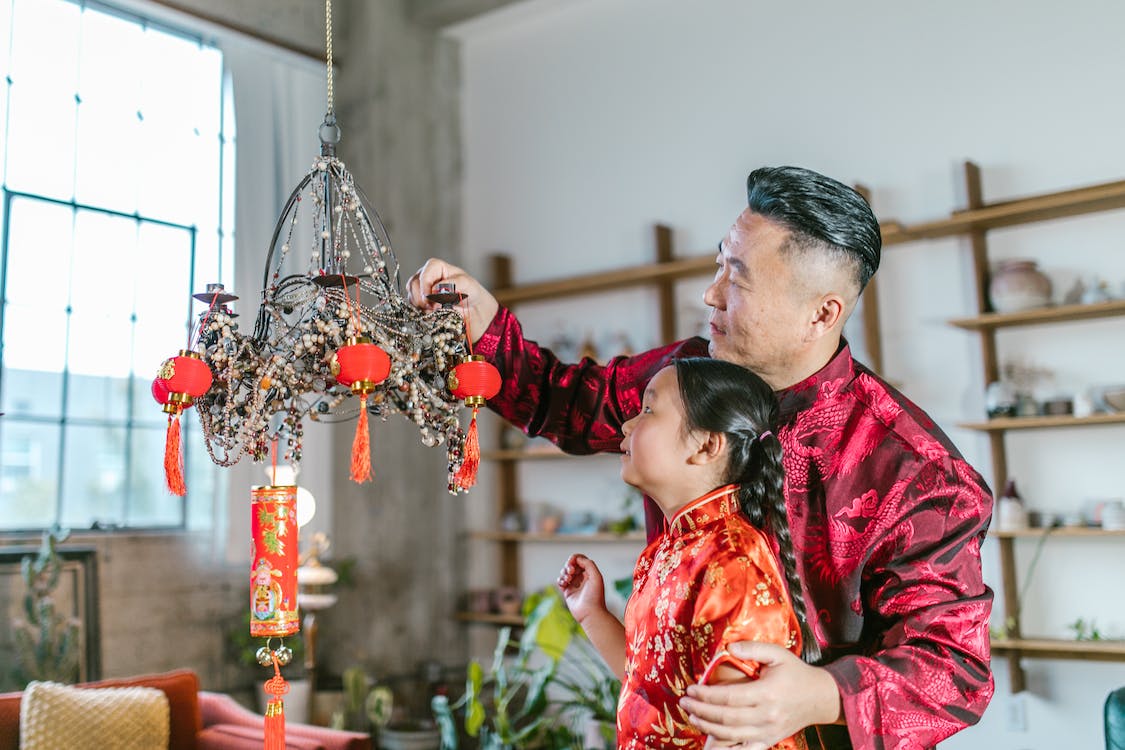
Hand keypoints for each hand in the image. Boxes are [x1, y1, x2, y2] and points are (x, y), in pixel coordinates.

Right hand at [405, 258, 499, 343]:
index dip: (425, 286)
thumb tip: (435, 290)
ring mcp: (421, 289)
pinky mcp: (421, 302)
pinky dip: (421, 312)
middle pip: (414, 284)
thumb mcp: (466, 283)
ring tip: (436, 310)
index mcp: (436, 267)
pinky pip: (413, 306)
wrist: (473, 307)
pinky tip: (432, 314)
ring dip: (421, 306)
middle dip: (423, 298)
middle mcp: (426, 276)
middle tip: (435, 307)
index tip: (431, 299)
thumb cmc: (470, 290)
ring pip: (411, 296)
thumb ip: (451, 284)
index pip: (424, 274)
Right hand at [557, 553, 606, 624]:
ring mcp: (574, 584)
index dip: (574, 558)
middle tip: (570, 573)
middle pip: (570, 564)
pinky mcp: (568, 591)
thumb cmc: (595, 596)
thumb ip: (588, 564)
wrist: (590, 613)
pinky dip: (560, 580)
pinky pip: (560, 582)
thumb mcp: (596, 576)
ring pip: (564, 572)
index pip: (579, 559)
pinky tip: (564, 584)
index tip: (571, 563)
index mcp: (589, 572)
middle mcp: (582, 577)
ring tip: (567, 580)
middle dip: (568, 566)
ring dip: (563, 573)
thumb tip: (577, 559)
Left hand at [680, 641, 841, 748]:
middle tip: (684, 703)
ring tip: (692, 717)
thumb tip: (728, 647)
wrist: (819, 697)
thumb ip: (752, 649)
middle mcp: (766, 716)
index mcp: (767, 693)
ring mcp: (768, 731)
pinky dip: (726, 746)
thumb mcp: (777, 654)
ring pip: (731, 735)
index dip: (706, 695)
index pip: (728, 697)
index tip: (691, 688)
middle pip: (726, 718)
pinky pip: (744, 748)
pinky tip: (710, 740)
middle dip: (701, 711)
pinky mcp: (769, 740)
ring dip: (707, 727)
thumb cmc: (796, 673)